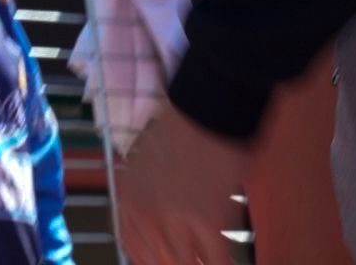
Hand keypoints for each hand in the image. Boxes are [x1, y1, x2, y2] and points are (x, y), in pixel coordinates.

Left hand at [111, 105, 251, 264]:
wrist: (208, 107)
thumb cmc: (184, 126)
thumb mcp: (147, 160)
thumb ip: (147, 193)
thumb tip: (159, 217)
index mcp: (128, 196)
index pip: (133, 246)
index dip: (150, 259)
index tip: (163, 260)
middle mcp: (144, 212)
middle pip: (157, 260)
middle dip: (175, 262)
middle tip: (192, 258)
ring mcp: (174, 219)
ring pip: (183, 264)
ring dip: (197, 263)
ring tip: (208, 258)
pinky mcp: (207, 221)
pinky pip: (214, 260)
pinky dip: (220, 263)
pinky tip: (227, 261)